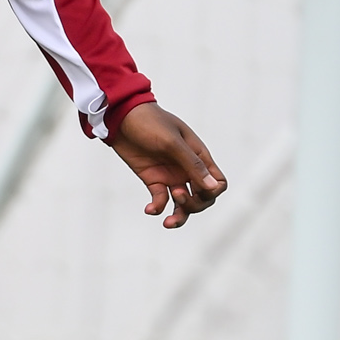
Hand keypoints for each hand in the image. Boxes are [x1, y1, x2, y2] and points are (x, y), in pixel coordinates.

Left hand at [109, 102, 226, 228]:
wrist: (121, 117)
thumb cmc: (151, 122)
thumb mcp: (172, 142)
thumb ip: (192, 164)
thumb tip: (212, 187)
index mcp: (199, 156)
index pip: (217, 183)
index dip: (212, 192)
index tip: (198, 191)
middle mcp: (187, 169)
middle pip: (202, 198)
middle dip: (194, 205)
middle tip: (177, 196)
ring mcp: (170, 175)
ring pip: (182, 204)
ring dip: (179, 215)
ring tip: (167, 222)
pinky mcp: (153, 179)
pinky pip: (160, 200)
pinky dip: (157, 208)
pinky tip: (150, 210)